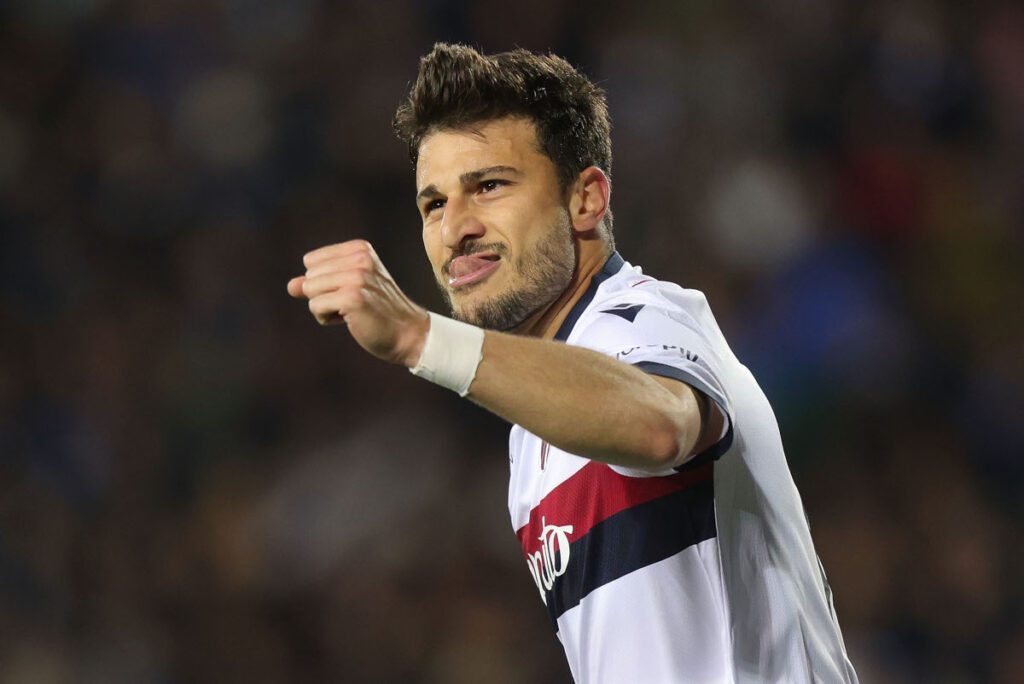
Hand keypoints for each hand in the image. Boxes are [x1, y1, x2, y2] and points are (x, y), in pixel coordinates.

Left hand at [287, 240, 429, 366]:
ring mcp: (357, 277)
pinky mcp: (352, 298)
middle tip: (354, 304)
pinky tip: (350, 320)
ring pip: (310, 290)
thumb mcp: (348, 288)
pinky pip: (315, 306)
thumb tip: (291, 286)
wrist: (408, 333)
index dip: (324, 282)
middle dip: (323, 295)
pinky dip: (327, 318)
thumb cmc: (377, 311)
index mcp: (359, 249)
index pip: (311, 261)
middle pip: (309, 276)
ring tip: (352, 312)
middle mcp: (359, 258)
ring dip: (324, 308)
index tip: (351, 291)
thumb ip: (318, 283)